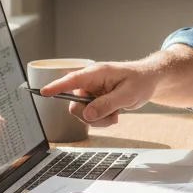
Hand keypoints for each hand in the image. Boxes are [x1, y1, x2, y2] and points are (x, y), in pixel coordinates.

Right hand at [40, 60, 161, 127]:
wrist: (150, 81)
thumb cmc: (140, 81)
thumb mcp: (127, 95)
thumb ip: (107, 104)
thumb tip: (87, 115)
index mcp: (96, 73)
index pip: (72, 80)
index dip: (57, 86)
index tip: (43, 92)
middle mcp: (90, 82)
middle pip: (75, 105)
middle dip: (91, 116)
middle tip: (111, 116)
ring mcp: (91, 92)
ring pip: (83, 113)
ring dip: (99, 119)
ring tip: (116, 113)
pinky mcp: (95, 100)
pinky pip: (90, 116)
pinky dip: (102, 119)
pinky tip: (115, 113)